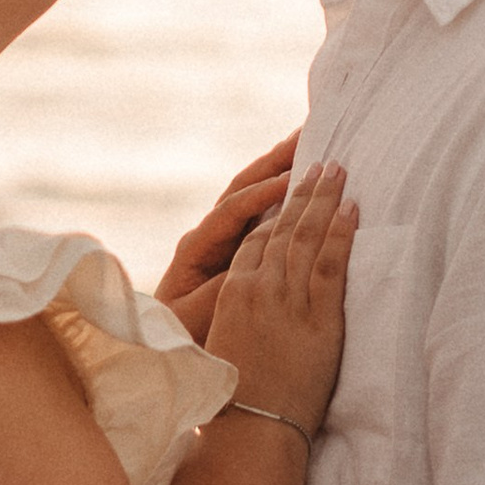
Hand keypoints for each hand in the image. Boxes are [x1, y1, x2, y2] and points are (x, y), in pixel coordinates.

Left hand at [154, 131, 299, 343]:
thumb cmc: (184, 333)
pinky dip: (283, 192)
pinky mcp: (239, 247)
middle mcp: (211, 233)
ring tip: (309, 142)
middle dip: (274, 161)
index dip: (261, 194)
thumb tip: (247, 264)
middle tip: (306, 134)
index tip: (292, 181)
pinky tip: (306, 179)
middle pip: (244, 187)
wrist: (176, 350)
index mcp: (197, 245)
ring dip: (280, 168)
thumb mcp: (199, 315)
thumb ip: (221, 288)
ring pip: (255, 194)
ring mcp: (225, 238)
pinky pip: (264, 212)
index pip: (232, 210)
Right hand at [208, 161, 356, 435]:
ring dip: (324, 200)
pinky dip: (341, 233)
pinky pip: (331, 264)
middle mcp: (257, 288)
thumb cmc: (238, 402)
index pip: (256, 239)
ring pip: (306, 237)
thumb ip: (242, 319)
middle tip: (321, 162)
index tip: (291, 188)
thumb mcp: (228, 348)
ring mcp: (286, 301)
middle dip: (304, 192)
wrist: (253, 430)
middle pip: (282, 227)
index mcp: (232, 293)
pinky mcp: (317, 318)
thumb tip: (255, 313)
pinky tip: (352, 209)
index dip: (276, 210)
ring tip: (339, 172)